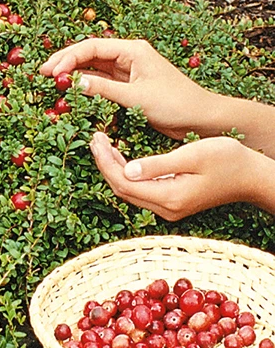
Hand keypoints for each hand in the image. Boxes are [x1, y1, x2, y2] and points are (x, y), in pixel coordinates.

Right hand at [40, 39, 217, 140]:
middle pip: (89, 54)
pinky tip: (71, 93)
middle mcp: (128, 57)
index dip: (68, 57)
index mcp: (133, 50)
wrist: (202, 119)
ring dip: (73, 75)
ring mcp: (127, 72)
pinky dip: (85, 87)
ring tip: (51, 83)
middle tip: (41, 74)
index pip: (92, 46)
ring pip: (92, 69)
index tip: (51, 72)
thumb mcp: (136, 97)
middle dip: (65, 62)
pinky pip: (100, 84)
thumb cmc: (176, 103)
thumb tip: (73, 83)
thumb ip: (103, 89)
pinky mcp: (127, 87)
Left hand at [89, 132, 274, 219]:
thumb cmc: (228, 160)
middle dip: (104, 164)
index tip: (96, 139)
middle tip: (95, 138)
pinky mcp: (171, 203)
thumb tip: (129, 170)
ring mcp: (168, 208)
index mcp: (169, 197)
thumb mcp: (193, 156)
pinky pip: (139, 190)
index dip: (105, 162)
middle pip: (121, 189)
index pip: (124, 182)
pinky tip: (119, 156)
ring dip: (113, 168)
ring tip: (102, 144)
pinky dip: (126, 173)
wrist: (253, 176)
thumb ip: (159, 164)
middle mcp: (165, 209)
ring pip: (128, 190)